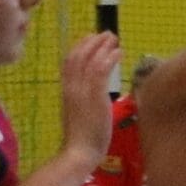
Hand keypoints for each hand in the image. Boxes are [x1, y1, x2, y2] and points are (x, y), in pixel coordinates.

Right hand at [59, 32, 121, 163]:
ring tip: (114, 38)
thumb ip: (85, 101)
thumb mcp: (80, 114)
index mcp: (66, 91)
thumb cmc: (82, 138)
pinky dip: (109, 58)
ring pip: (89, 59)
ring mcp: (81, 91)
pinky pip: (100, 70)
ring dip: (102, 46)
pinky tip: (118, 52)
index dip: (80, 47)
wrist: (79, 152)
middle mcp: (71, 87)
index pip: (69, 62)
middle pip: (78, 55)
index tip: (90, 39)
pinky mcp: (94, 96)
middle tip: (106, 34)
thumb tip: (96, 96)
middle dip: (92, 41)